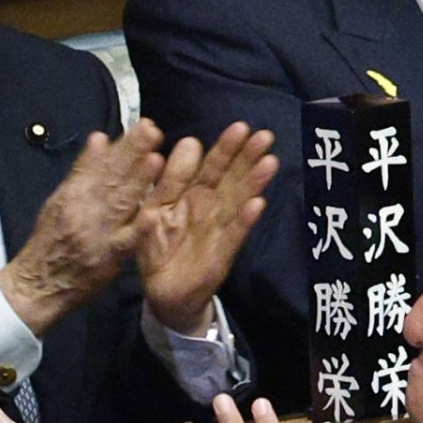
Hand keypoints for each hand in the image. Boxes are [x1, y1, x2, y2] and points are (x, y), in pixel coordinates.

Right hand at [0, 120, 167, 331]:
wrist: (38, 284)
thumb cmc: (51, 240)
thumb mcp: (59, 200)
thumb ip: (82, 171)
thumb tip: (100, 138)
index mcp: (72, 194)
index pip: (99, 164)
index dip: (122, 145)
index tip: (143, 125)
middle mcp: (84, 210)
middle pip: (111, 178)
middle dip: (133, 153)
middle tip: (154, 131)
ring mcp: (97, 234)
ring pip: (120, 204)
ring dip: (138, 183)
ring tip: (156, 160)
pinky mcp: (107, 258)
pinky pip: (124, 243)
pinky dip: (137, 229)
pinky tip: (152, 216)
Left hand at [141, 123, 277, 331]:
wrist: (162, 294)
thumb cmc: (157, 249)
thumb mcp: (152, 212)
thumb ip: (165, 183)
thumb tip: (179, 147)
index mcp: (190, 194)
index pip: (211, 166)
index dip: (225, 148)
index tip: (241, 127)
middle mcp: (209, 208)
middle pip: (230, 179)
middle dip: (247, 158)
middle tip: (265, 136)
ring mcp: (218, 230)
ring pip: (237, 201)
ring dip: (253, 182)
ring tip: (270, 162)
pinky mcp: (221, 254)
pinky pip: (233, 234)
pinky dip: (245, 220)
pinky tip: (258, 204)